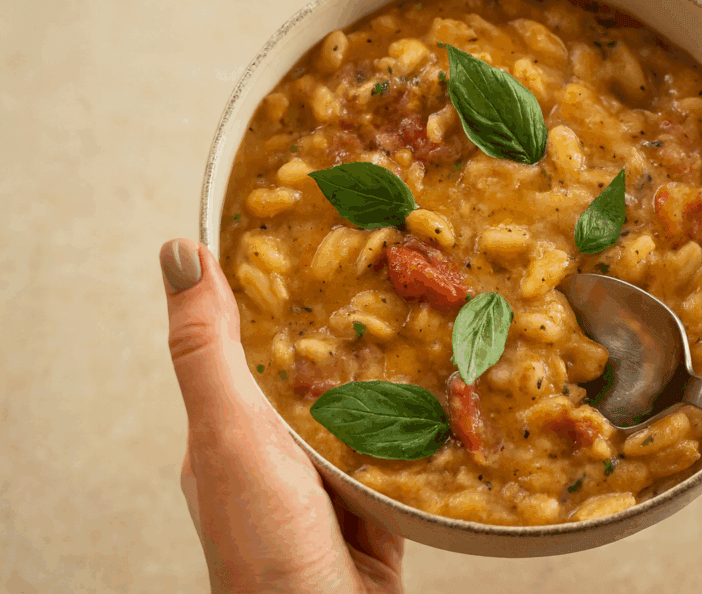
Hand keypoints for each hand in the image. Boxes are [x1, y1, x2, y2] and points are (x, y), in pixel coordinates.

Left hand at [160, 238, 403, 593]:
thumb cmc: (267, 548)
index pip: (247, 339)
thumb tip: (178, 255)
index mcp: (229, 429)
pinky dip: (423, 416)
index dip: (274, 284)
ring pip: (362, 403)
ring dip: (391, 364)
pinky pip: (400, 444)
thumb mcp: (230, 436)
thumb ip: (209, 353)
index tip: (316, 223)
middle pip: (313, 368)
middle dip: (350, 317)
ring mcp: (327, 477)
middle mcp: (277, 451)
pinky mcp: (375, 500)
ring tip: (437, 303)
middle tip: (396, 254)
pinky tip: (453, 386)